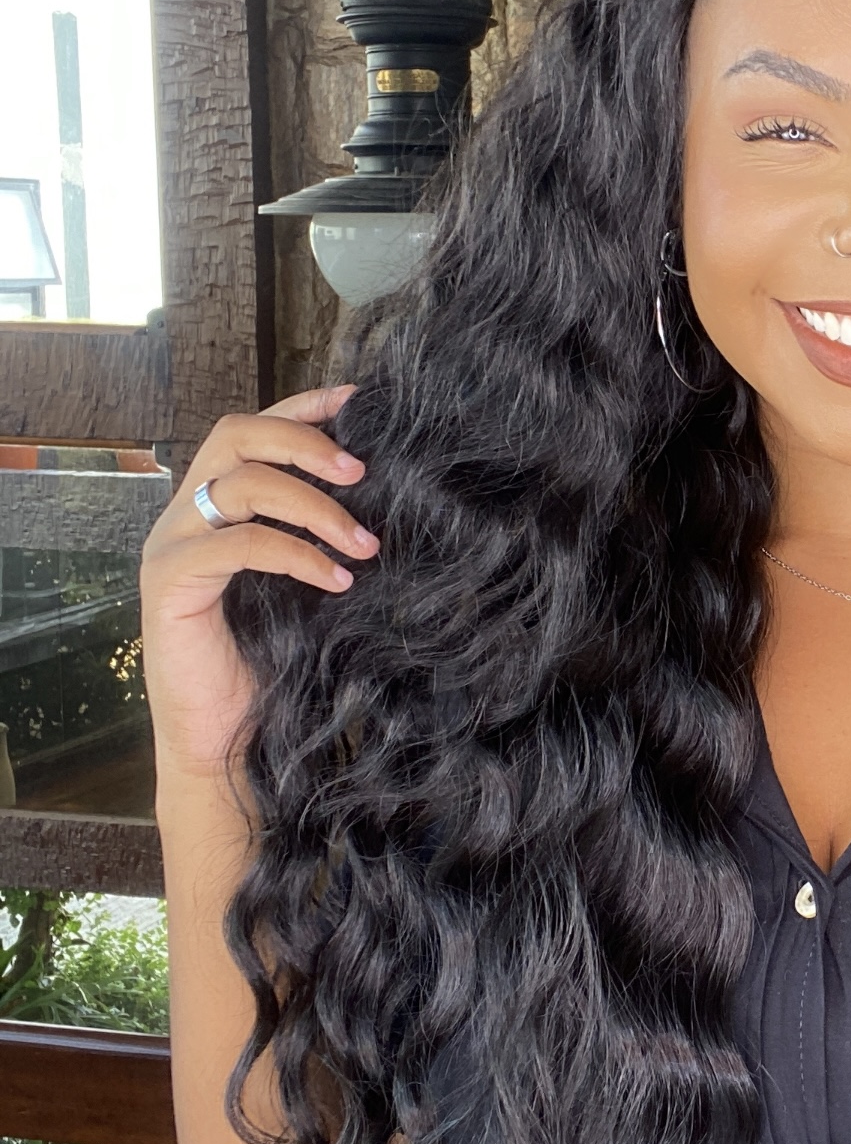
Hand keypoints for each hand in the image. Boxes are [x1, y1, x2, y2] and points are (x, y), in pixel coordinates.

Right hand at [140, 384, 377, 782]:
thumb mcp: (303, 588)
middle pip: (235, 435)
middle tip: (362, 472)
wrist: (222, 742)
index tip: (360, 401)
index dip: (302, 406)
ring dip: (314, 507)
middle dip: (304, 442)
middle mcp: (184, 516)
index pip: (250, 430)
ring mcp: (170, 546)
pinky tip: (337, 581)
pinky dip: (295, 555)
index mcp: (212, 508)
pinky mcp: (169, 584)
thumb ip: (320, 539)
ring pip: (240, 485)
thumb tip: (388, 501)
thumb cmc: (266, 666)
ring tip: (365, 543)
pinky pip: (238, 545)